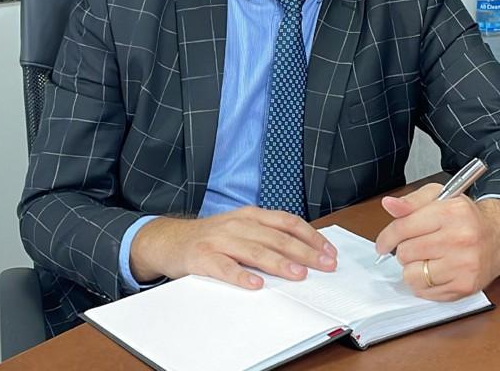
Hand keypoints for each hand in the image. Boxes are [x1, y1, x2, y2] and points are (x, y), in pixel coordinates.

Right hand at [130, 206, 337, 289]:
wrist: (171, 239)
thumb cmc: (213, 237)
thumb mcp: (241, 228)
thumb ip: (267, 236)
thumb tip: (305, 252)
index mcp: (250, 215)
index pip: (287, 222)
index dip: (310, 236)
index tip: (328, 251)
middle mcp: (237, 224)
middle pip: (276, 237)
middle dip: (303, 252)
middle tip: (324, 265)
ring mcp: (219, 239)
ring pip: (254, 250)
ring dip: (278, 263)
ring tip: (297, 274)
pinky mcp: (202, 257)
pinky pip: (224, 267)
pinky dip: (240, 276)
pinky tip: (255, 284)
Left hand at [375, 184, 499, 300]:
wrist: (498, 237)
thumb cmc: (465, 216)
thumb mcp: (439, 196)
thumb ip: (411, 201)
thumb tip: (389, 204)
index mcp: (452, 212)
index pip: (403, 227)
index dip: (387, 237)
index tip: (383, 243)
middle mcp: (460, 238)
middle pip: (406, 252)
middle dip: (403, 250)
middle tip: (414, 245)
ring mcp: (464, 265)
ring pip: (412, 275)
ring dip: (412, 268)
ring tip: (424, 258)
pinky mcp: (466, 286)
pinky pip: (425, 292)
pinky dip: (423, 284)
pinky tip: (434, 271)